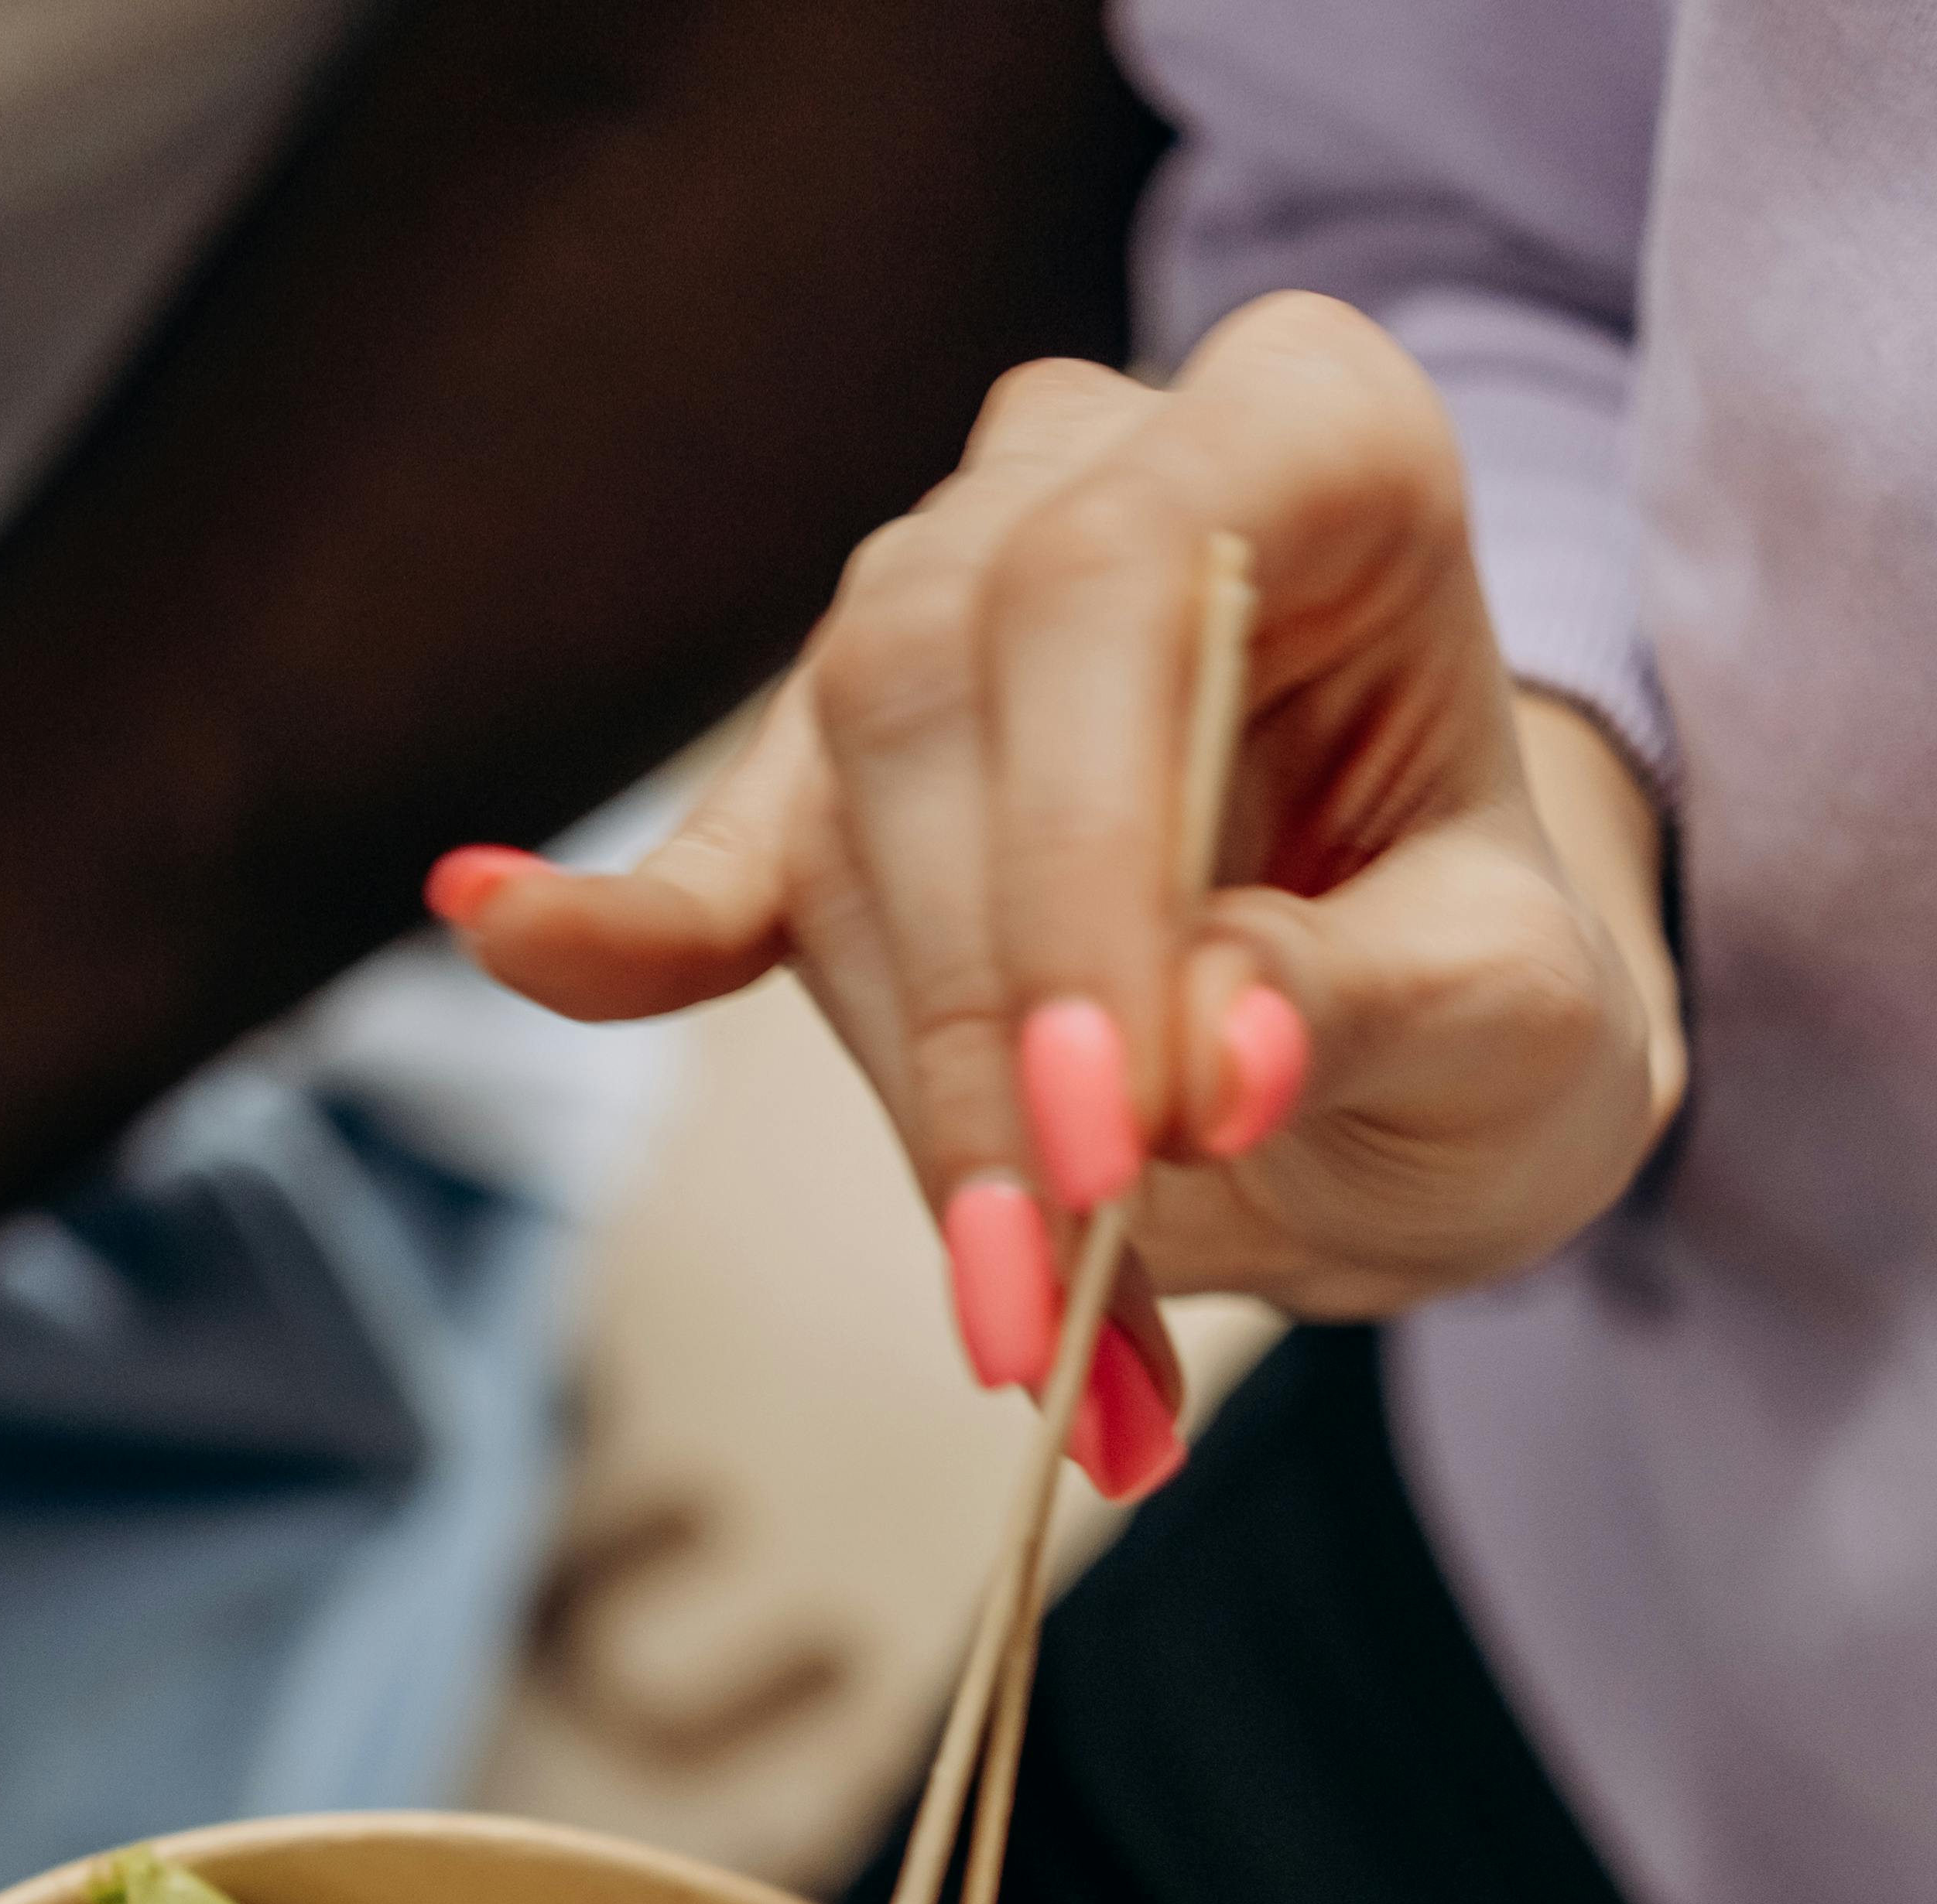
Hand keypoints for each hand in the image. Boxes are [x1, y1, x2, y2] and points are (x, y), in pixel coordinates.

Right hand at [435, 294, 1687, 1425]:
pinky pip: (706, 874)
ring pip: (838, 839)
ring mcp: (934, 609)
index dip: (1083, 860)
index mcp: (1305, 441)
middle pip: (939, 718)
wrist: (1426, 1052)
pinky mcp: (828, 792)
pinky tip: (498, 919)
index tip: (1114, 1131)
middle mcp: (1090, 473)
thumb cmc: (1484, 1005)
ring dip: (916, 1121)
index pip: (1113, 588)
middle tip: (1052, 1308)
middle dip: (980, 1043)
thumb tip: (1208, 1053)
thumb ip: (1377, 1012)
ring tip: (1041, 1352)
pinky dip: (619, 939)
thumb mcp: (1516, 1032)